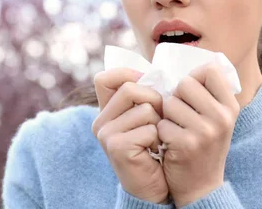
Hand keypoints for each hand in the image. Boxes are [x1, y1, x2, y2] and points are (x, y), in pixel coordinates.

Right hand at [91, 68, 168, 203]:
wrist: (153, 188)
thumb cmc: (154, 150)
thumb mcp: (146, 118)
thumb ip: (144, 96)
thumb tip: (155, 73)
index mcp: (106, 111)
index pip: (105, 78)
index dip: (128, 74)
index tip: (148, 84)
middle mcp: (101, 121)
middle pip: (130, 88)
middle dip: (155, 100)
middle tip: (160, 118)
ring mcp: (106, 134)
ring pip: (145, 108)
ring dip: (159, 123)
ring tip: (156, 140)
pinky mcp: (116, 147)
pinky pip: (149, 129)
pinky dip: (159, 139)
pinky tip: (154, 152)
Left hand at [157, 63, 239, 207]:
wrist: (201, 185)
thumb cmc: (203, 143)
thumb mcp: (216, 117)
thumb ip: (207, 92)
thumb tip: (190, 57)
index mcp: (231, 106)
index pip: (209, 69)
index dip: (194, 78)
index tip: (191, 93)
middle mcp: (223, 117)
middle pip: (185, 83)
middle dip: (176, 97)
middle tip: (180, 115)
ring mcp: (206, 131)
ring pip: (170, 103)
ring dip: (166, 116)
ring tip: (176, 129)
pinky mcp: (187, 144)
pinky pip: (162, 123)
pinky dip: (161, 133)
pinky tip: (170, 144)